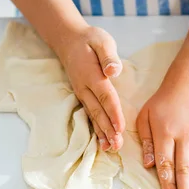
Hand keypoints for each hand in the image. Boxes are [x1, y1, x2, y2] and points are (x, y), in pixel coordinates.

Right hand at [58, 26, 124, 150]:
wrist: (68, 40)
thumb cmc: (89, 39)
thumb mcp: (102, 40)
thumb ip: (108, 56)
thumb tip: (113, 70)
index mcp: (91, 75)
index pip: (105, 96)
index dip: (113, 113)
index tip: (120, 127)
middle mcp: (85, 88)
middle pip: (98, 112)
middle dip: (108, 130)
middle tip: (117, 145)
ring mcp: (82, 94)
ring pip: (93, 117)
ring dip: (102, 134)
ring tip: (111, 148)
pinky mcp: (83, 97)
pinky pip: (90, 116)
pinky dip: (96, 130)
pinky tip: (103, 142)